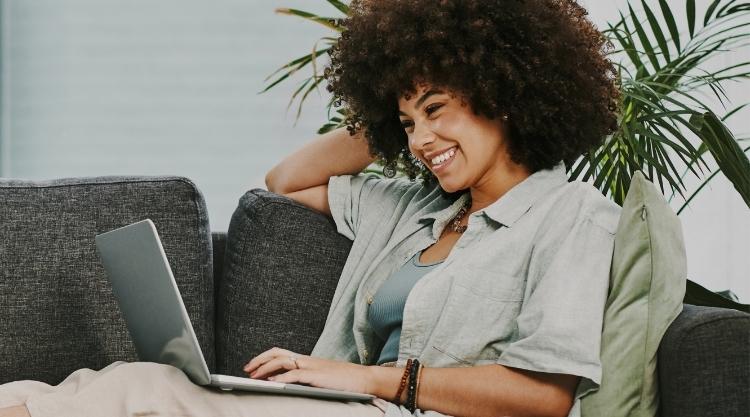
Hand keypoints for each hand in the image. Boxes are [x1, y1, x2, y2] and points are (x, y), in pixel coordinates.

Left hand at [243, 347, 374, 393]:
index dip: (264, 358)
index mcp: (307, 360)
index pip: (281, 353)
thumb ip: (305, 378)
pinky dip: (282, 378)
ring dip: (265, 369)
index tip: (252, 366)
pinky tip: (273, 383)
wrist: (364, 379)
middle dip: (259, 360)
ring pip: (283, 361)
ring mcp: (312, 367)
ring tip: (255, 377)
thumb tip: (287, 383)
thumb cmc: (345, 381)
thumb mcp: (321, 378)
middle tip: (246, 370)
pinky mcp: (317, 376)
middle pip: (277, 353)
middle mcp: (307, 360)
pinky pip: (295, 374)